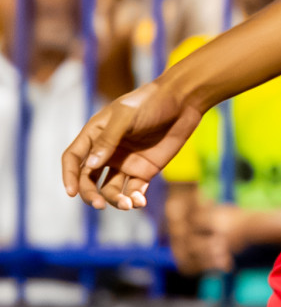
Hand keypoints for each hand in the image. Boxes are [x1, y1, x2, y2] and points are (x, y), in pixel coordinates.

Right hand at [62, 78, 203, 209]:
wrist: (184, 101)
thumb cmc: (151, 102)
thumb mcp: (126, 116)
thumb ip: (108, 139)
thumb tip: (90, 165)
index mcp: (95, 135)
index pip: (73, 158)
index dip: (69, 175)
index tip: (71, 192)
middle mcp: (107, 151)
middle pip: (88, 179)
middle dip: (90, 194)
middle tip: (99, 204)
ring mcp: (125, 162)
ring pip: (110, 189)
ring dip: (115, 200)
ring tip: (127, 204)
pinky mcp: (144, 170)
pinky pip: (133, 190)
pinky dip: (134, 198)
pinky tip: (139, 202)